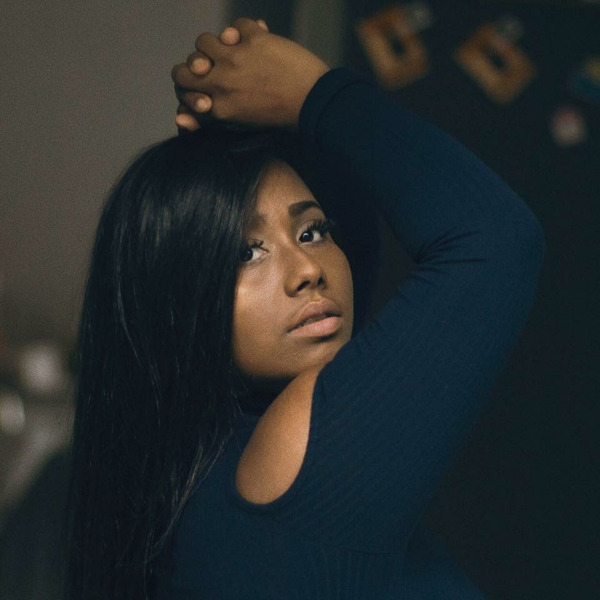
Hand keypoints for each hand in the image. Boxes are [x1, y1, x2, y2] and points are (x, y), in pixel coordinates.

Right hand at [171, 18, 328, 130]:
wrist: (314, 105)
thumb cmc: (279, 118)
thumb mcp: (240, 124)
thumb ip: (210, 118)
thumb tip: (180, 118)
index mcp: (217, 107)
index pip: (181, 89)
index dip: (187, 86)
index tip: (202, 89)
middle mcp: (221, 83)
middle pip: (182, 69)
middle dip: (192, 67)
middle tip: (208, 67)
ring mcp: (236, 59)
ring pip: (203, 41)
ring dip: (215, 44)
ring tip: (231, 50)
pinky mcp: (254, 40)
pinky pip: (236, 26)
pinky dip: (243, 31)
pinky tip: (253, 40)